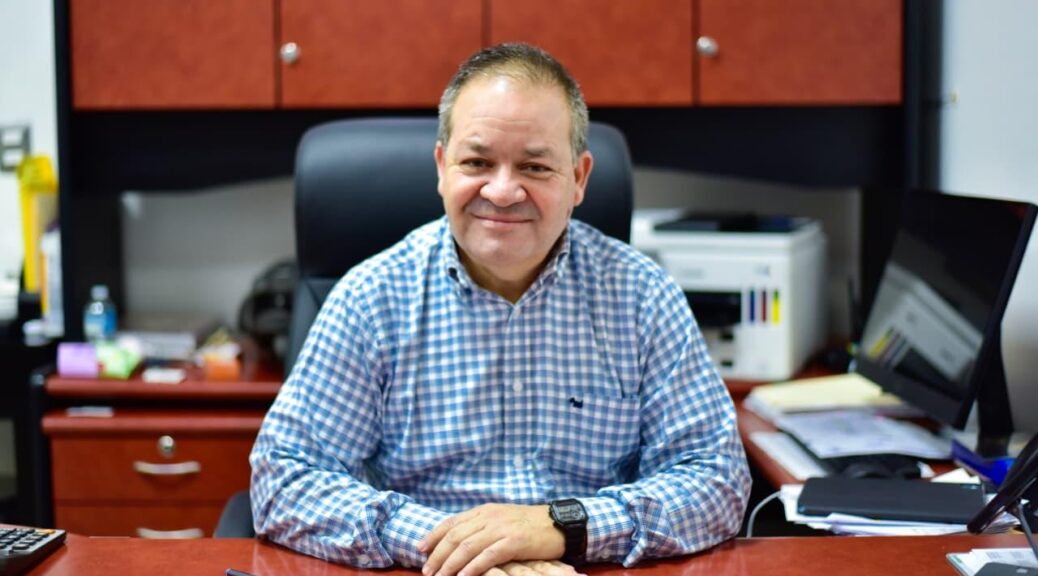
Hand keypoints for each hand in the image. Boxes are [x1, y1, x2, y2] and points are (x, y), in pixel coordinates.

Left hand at [418, 503, 564, 575]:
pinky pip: (488, 556)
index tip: (419, 549)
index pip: (452, 522)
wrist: (559, 523)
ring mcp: (501, 528)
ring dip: (450, 564)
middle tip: (427, 571)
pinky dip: (473, 568)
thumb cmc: (530, 525)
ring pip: (467, 546)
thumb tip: (460, 540)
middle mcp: (490, 516)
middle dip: (437, 554)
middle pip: (455, 535)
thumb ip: (482, 526)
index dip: (433, 535)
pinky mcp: (514, 542)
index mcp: (485, 510)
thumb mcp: (502, 519)